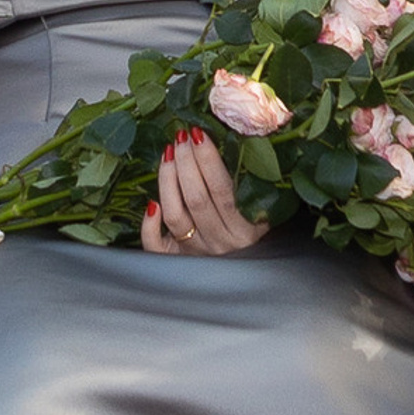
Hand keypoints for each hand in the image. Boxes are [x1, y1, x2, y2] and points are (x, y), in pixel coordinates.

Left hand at [140, 127, 270, 257]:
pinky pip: (157, 245)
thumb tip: (238, 142)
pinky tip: (151, 203)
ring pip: (175, 215)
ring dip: (168, 180)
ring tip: (169, 153)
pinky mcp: (176, 261)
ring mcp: (196, 253)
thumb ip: (250, 187)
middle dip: (186, 162)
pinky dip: (150, 225)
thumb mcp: (263, 215)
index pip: (223, 190)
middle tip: (181, 136)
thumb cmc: (254, 233)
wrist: (247, 280)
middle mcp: (219, 243)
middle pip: (197, 199)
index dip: (209, 160)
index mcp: (244, 231)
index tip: (200, 134)